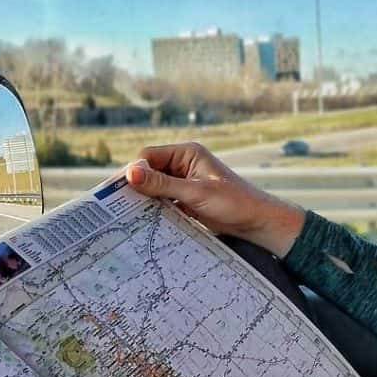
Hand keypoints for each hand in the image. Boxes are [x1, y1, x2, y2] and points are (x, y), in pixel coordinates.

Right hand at [126, 143, 305, 257]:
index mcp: (187, 153)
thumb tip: (130, 174)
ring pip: (154, 189)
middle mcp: (183, 165)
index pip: (149, 156)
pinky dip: (154, 210)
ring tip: (129, 217)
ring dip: (145, 201)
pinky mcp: (186, 200)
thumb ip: (162, 184)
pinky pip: (163, 202)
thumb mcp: (195, 193)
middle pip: (149, 172)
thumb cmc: (233, 203)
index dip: (135, 172)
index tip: (121, 191)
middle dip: (137, 188)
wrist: (257, 223)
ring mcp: (184, 183)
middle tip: (120, 207)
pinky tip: (145, 223)